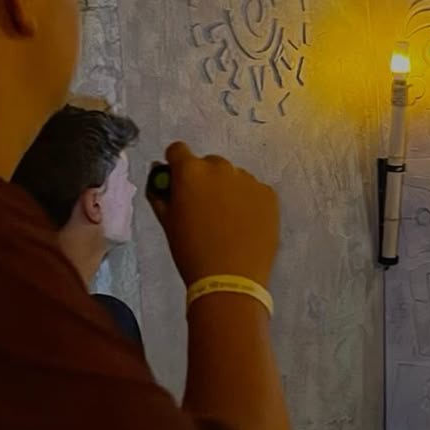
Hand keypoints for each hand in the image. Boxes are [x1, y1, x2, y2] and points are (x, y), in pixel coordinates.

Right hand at [149, 142, 279, 286]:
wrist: (230, 279)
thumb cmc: (191, 251)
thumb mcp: (167, 222)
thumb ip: (160, 193)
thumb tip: (160, 173)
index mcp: (190, 171)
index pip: (178, 150)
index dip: (176, 164)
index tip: (178, 180)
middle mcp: (221, 168)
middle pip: (209, 164)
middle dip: (204, 179)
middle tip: (203, 208)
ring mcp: (248, 180)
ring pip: (233, 177)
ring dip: (228, 190)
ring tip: (227, 222)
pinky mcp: (269, 194)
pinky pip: (254, 191)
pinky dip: (249, 202)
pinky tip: (244, 226)